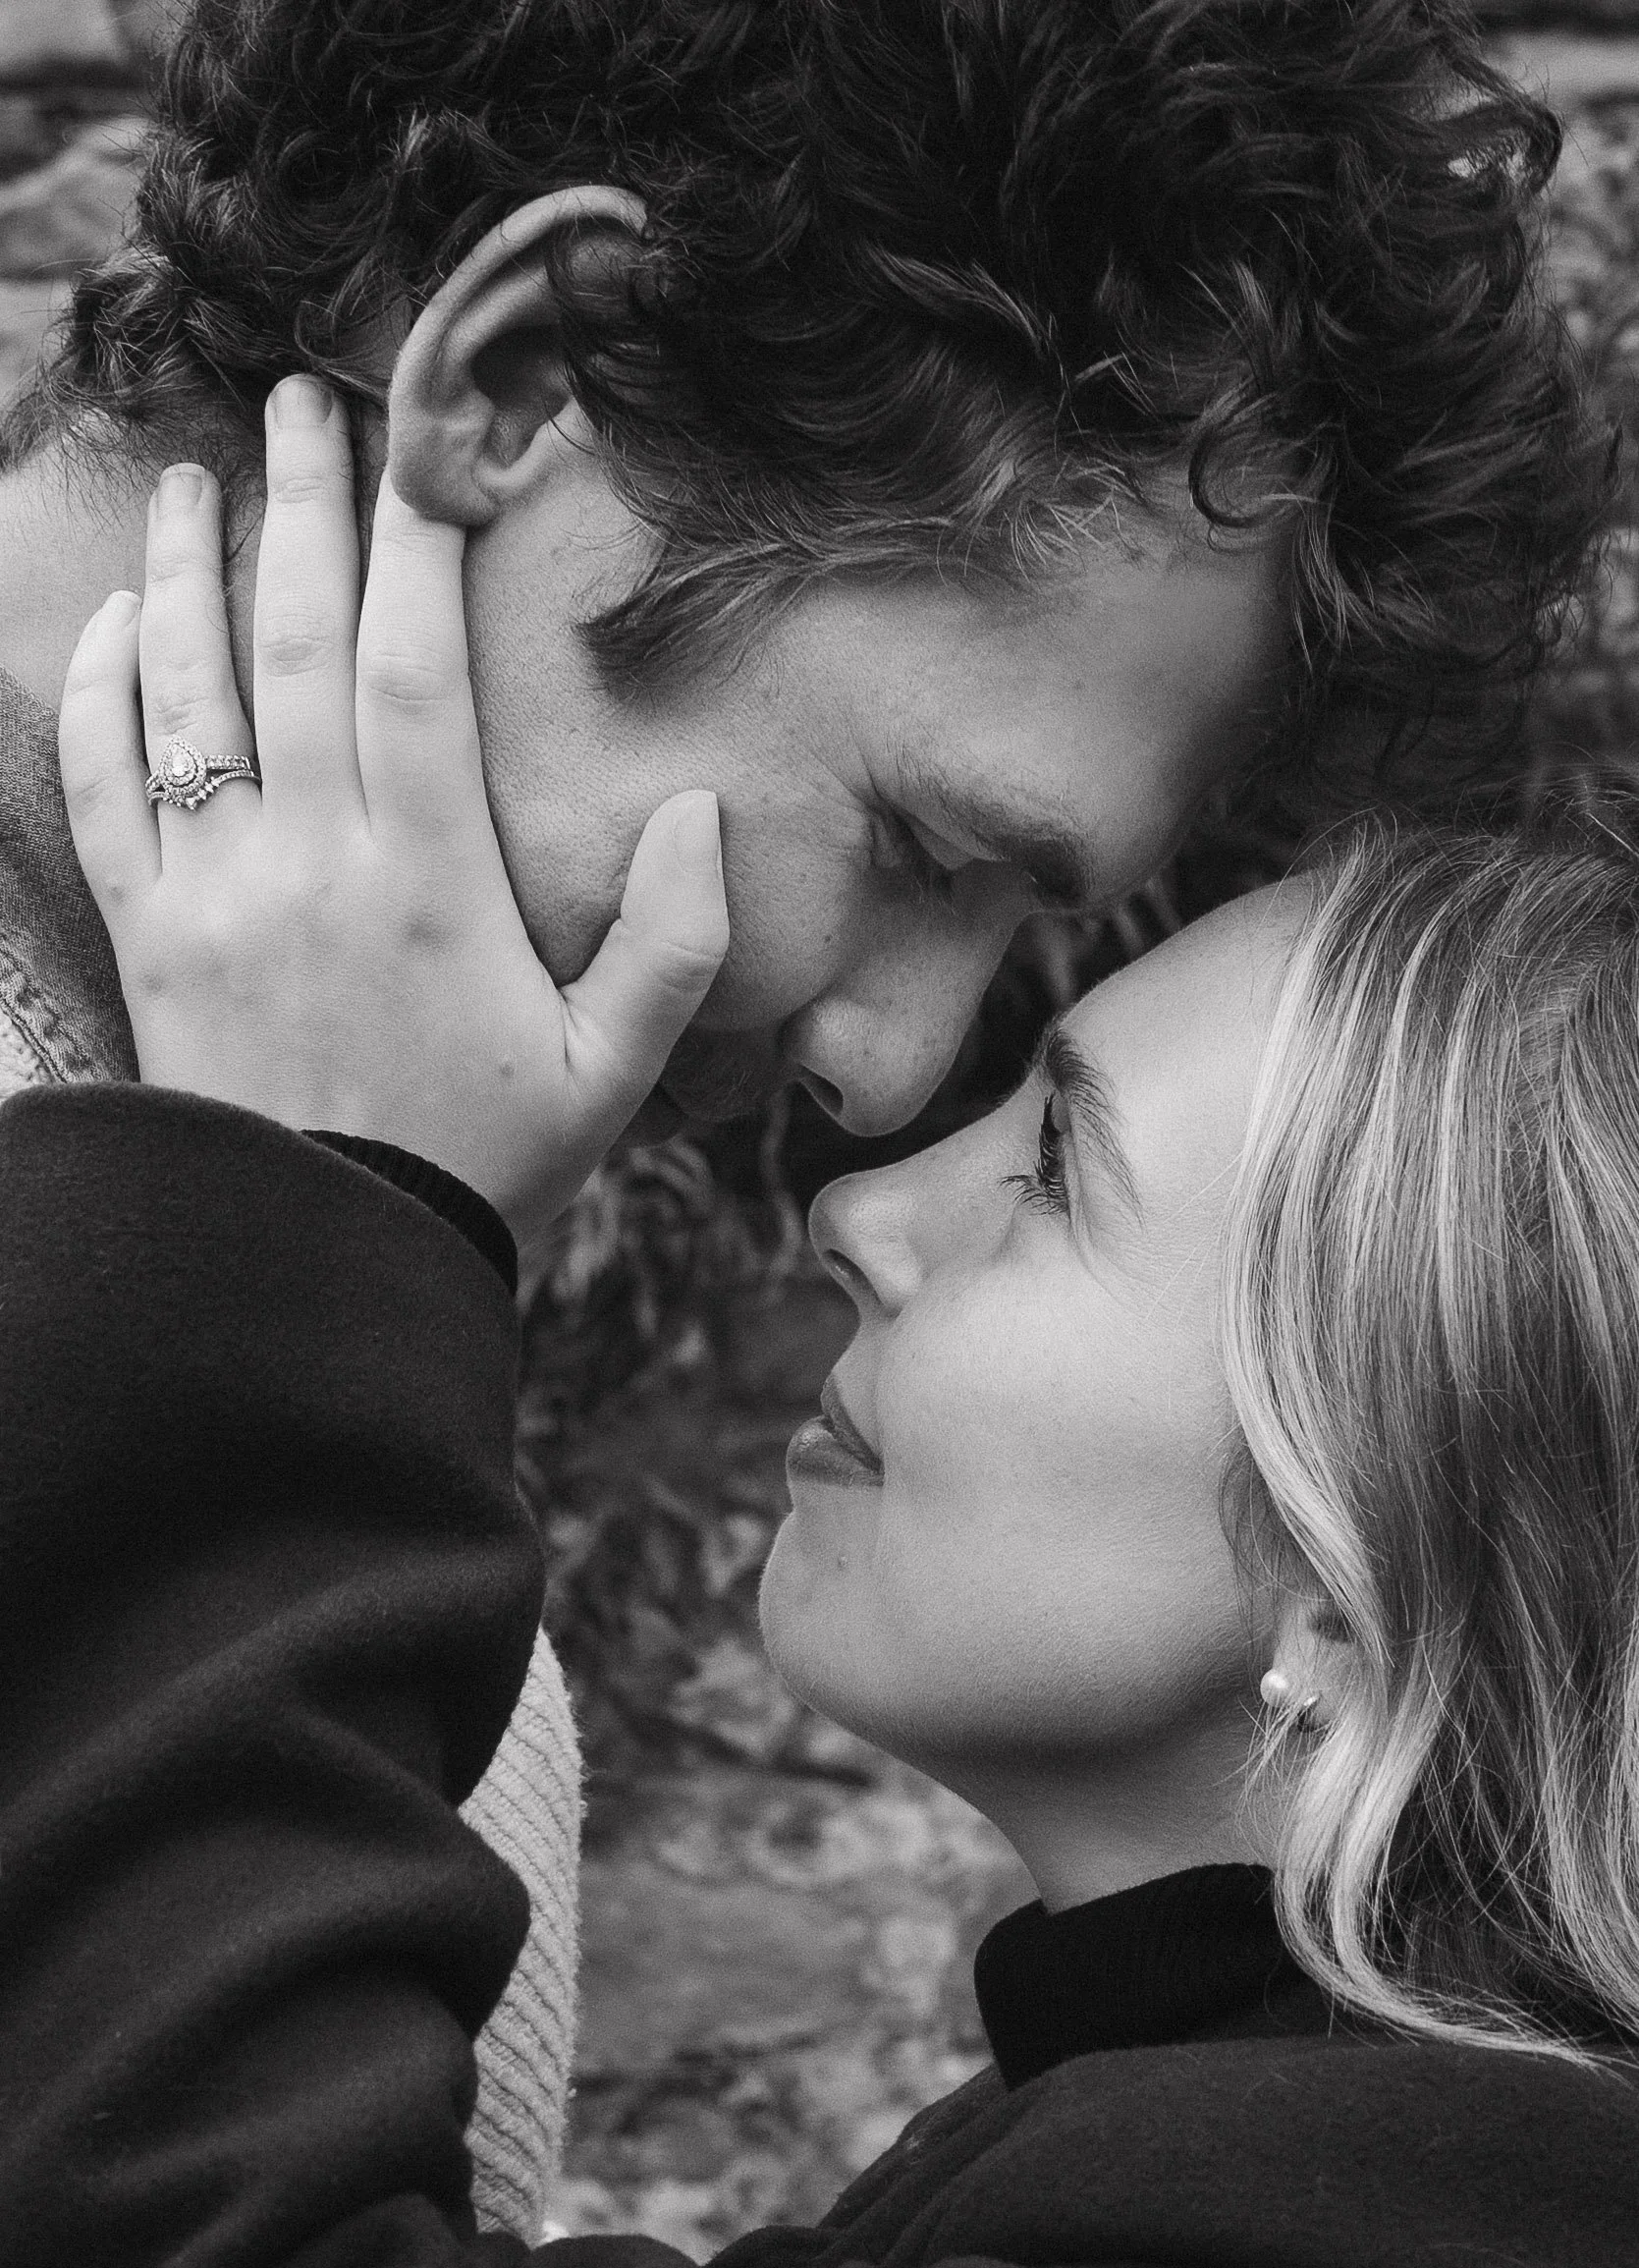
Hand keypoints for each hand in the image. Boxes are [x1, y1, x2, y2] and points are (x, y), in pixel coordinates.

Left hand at [57, 376, 728, 1242]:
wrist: (319, 1275)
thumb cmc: (479, 1166)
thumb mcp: (613, 1075)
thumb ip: (674, 945)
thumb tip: (703, 809)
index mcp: (431, 884)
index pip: (415, 669)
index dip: (418, 543)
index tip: (427, 446)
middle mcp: (313, 864)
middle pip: (291, 643)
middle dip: (298, 506)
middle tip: (301, 402)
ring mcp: (215, 895)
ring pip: (185, 692)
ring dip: (187, 570)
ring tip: (197, 479)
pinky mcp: (148, 938)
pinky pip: (105, 788)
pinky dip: (100, 694)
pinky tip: (116, 625)